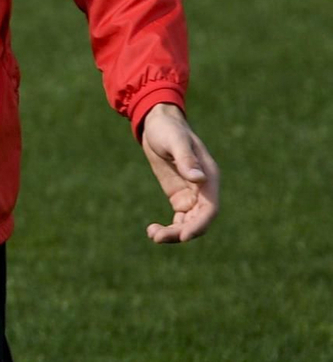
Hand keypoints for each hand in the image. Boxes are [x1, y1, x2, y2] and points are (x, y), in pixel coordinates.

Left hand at [140, 103, 218, 243]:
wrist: (157, 124)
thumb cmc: (169, 129)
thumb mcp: (176, 141)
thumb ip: (187, 159)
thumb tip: (199, 179)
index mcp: (209, 177)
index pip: (210, 208)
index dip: (199, 225)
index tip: (183, 236)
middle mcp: (203, 189)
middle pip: (199, 220)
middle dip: (181, 232)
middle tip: (157, 237)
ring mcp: (192, 195)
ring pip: (188, 223)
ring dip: (173, 233)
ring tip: (152, 234)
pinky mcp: (179, 197)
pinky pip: (179, 219)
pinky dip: (169, 228)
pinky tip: (152, 229)